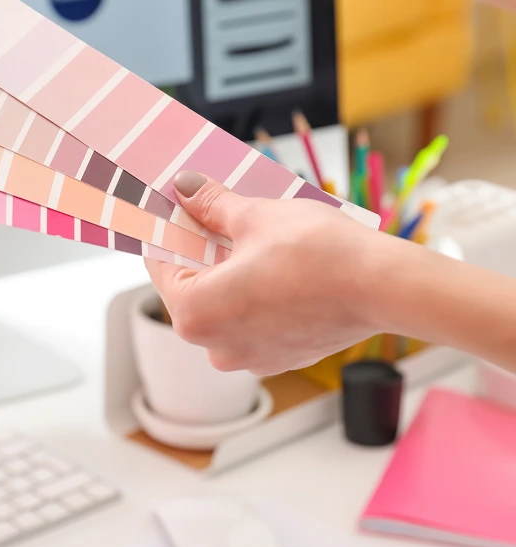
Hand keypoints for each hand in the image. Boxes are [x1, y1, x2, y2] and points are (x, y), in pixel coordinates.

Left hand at [145, 172, 389, 375]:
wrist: (385, 287)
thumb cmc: (318, 254)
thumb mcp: (253, 216)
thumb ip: (211, 204)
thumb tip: (186, 189)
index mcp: (194, 313)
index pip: (161, 264)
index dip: (168, 229)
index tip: (172, 207)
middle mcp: (216, 345)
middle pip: (191, 285)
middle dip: (199, 248)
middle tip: (208, 209)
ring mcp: (250, 357)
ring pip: (223, 304)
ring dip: (228, 270)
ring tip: (243, 231)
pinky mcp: (281, 356)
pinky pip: (252, 319)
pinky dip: (253, 292)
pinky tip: (269, 261)